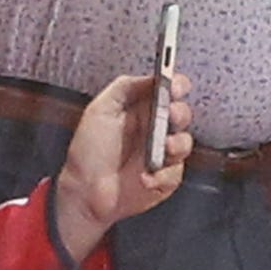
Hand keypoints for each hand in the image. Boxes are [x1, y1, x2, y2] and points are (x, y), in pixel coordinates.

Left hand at [46, 65, 189, 263]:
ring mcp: (162, 155)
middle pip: (182, 113)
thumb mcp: (100, 110)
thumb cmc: (88, 153)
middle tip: (170, 116)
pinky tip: (144, 176)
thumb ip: (124, 87)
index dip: (177, 86)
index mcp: (141, 110)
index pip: (168, 91)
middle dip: (180, 112)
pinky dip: (161, 175)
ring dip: (177, 144)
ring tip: (163, 149)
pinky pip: (175, 173)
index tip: (175, 86)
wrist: (85, 192)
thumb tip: (151, 77)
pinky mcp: (165, 179)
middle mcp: (155, 130)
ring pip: (185, 142)